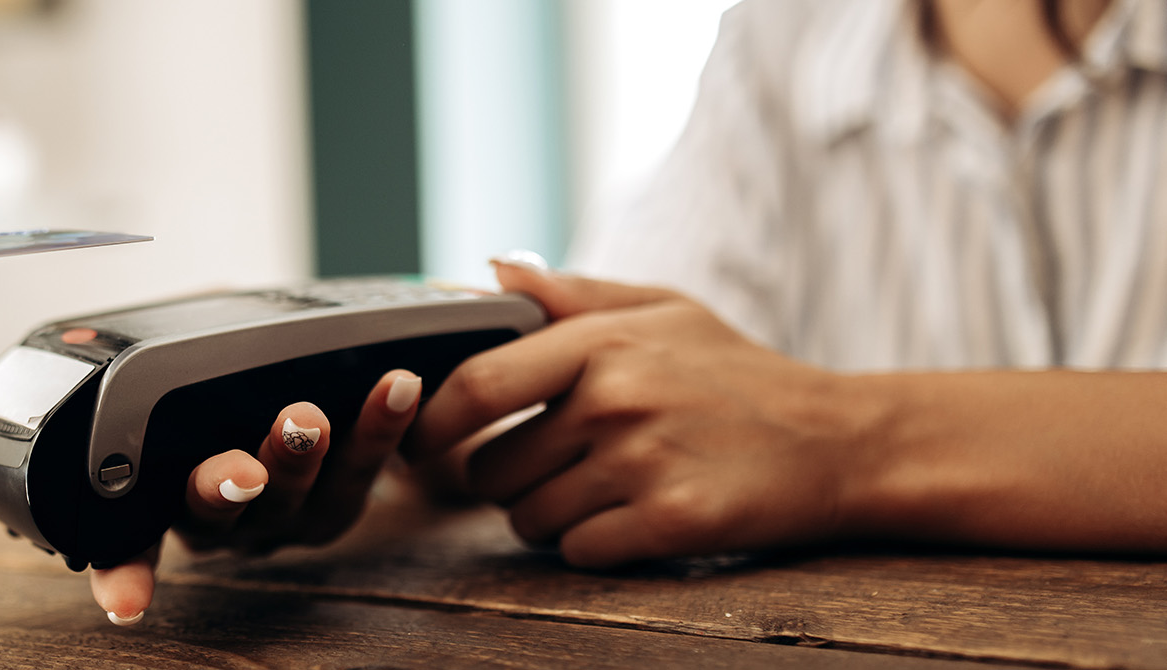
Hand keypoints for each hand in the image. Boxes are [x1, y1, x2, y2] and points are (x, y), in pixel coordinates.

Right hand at [88, 369, 423, 624]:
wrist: (285, 401)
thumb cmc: (208, 390)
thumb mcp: (176, 375)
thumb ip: (162, 363)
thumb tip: (152, 327)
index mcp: (160, 497)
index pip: (130, 546)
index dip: (124, 575)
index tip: (127, 599)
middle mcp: (220, 522)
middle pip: (213, 515)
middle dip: (225, 489)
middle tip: (243, 470)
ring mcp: (282, 520)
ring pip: (294, 500)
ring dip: (304, 460)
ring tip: (312, 418)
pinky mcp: (338, 504)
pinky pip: (362, 474)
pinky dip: (382, 430)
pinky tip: (400, 388)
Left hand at [408, 260, 877, 568]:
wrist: (837, 440)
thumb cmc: (737, 372)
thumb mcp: (663, 310)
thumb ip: (570, 293)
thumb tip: (488, 269)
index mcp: (604, 342)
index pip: (478, 385)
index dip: (435, 421)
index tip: (421, 440)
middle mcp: (616, 400)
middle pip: (492, 467)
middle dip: (501, 477)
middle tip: (548, 466)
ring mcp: (642, 462)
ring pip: (527, 516)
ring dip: (545, 514)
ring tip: (598, 488)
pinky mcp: (669, 522)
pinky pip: (577, 550)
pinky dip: (589, 544)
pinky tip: (629, 517)